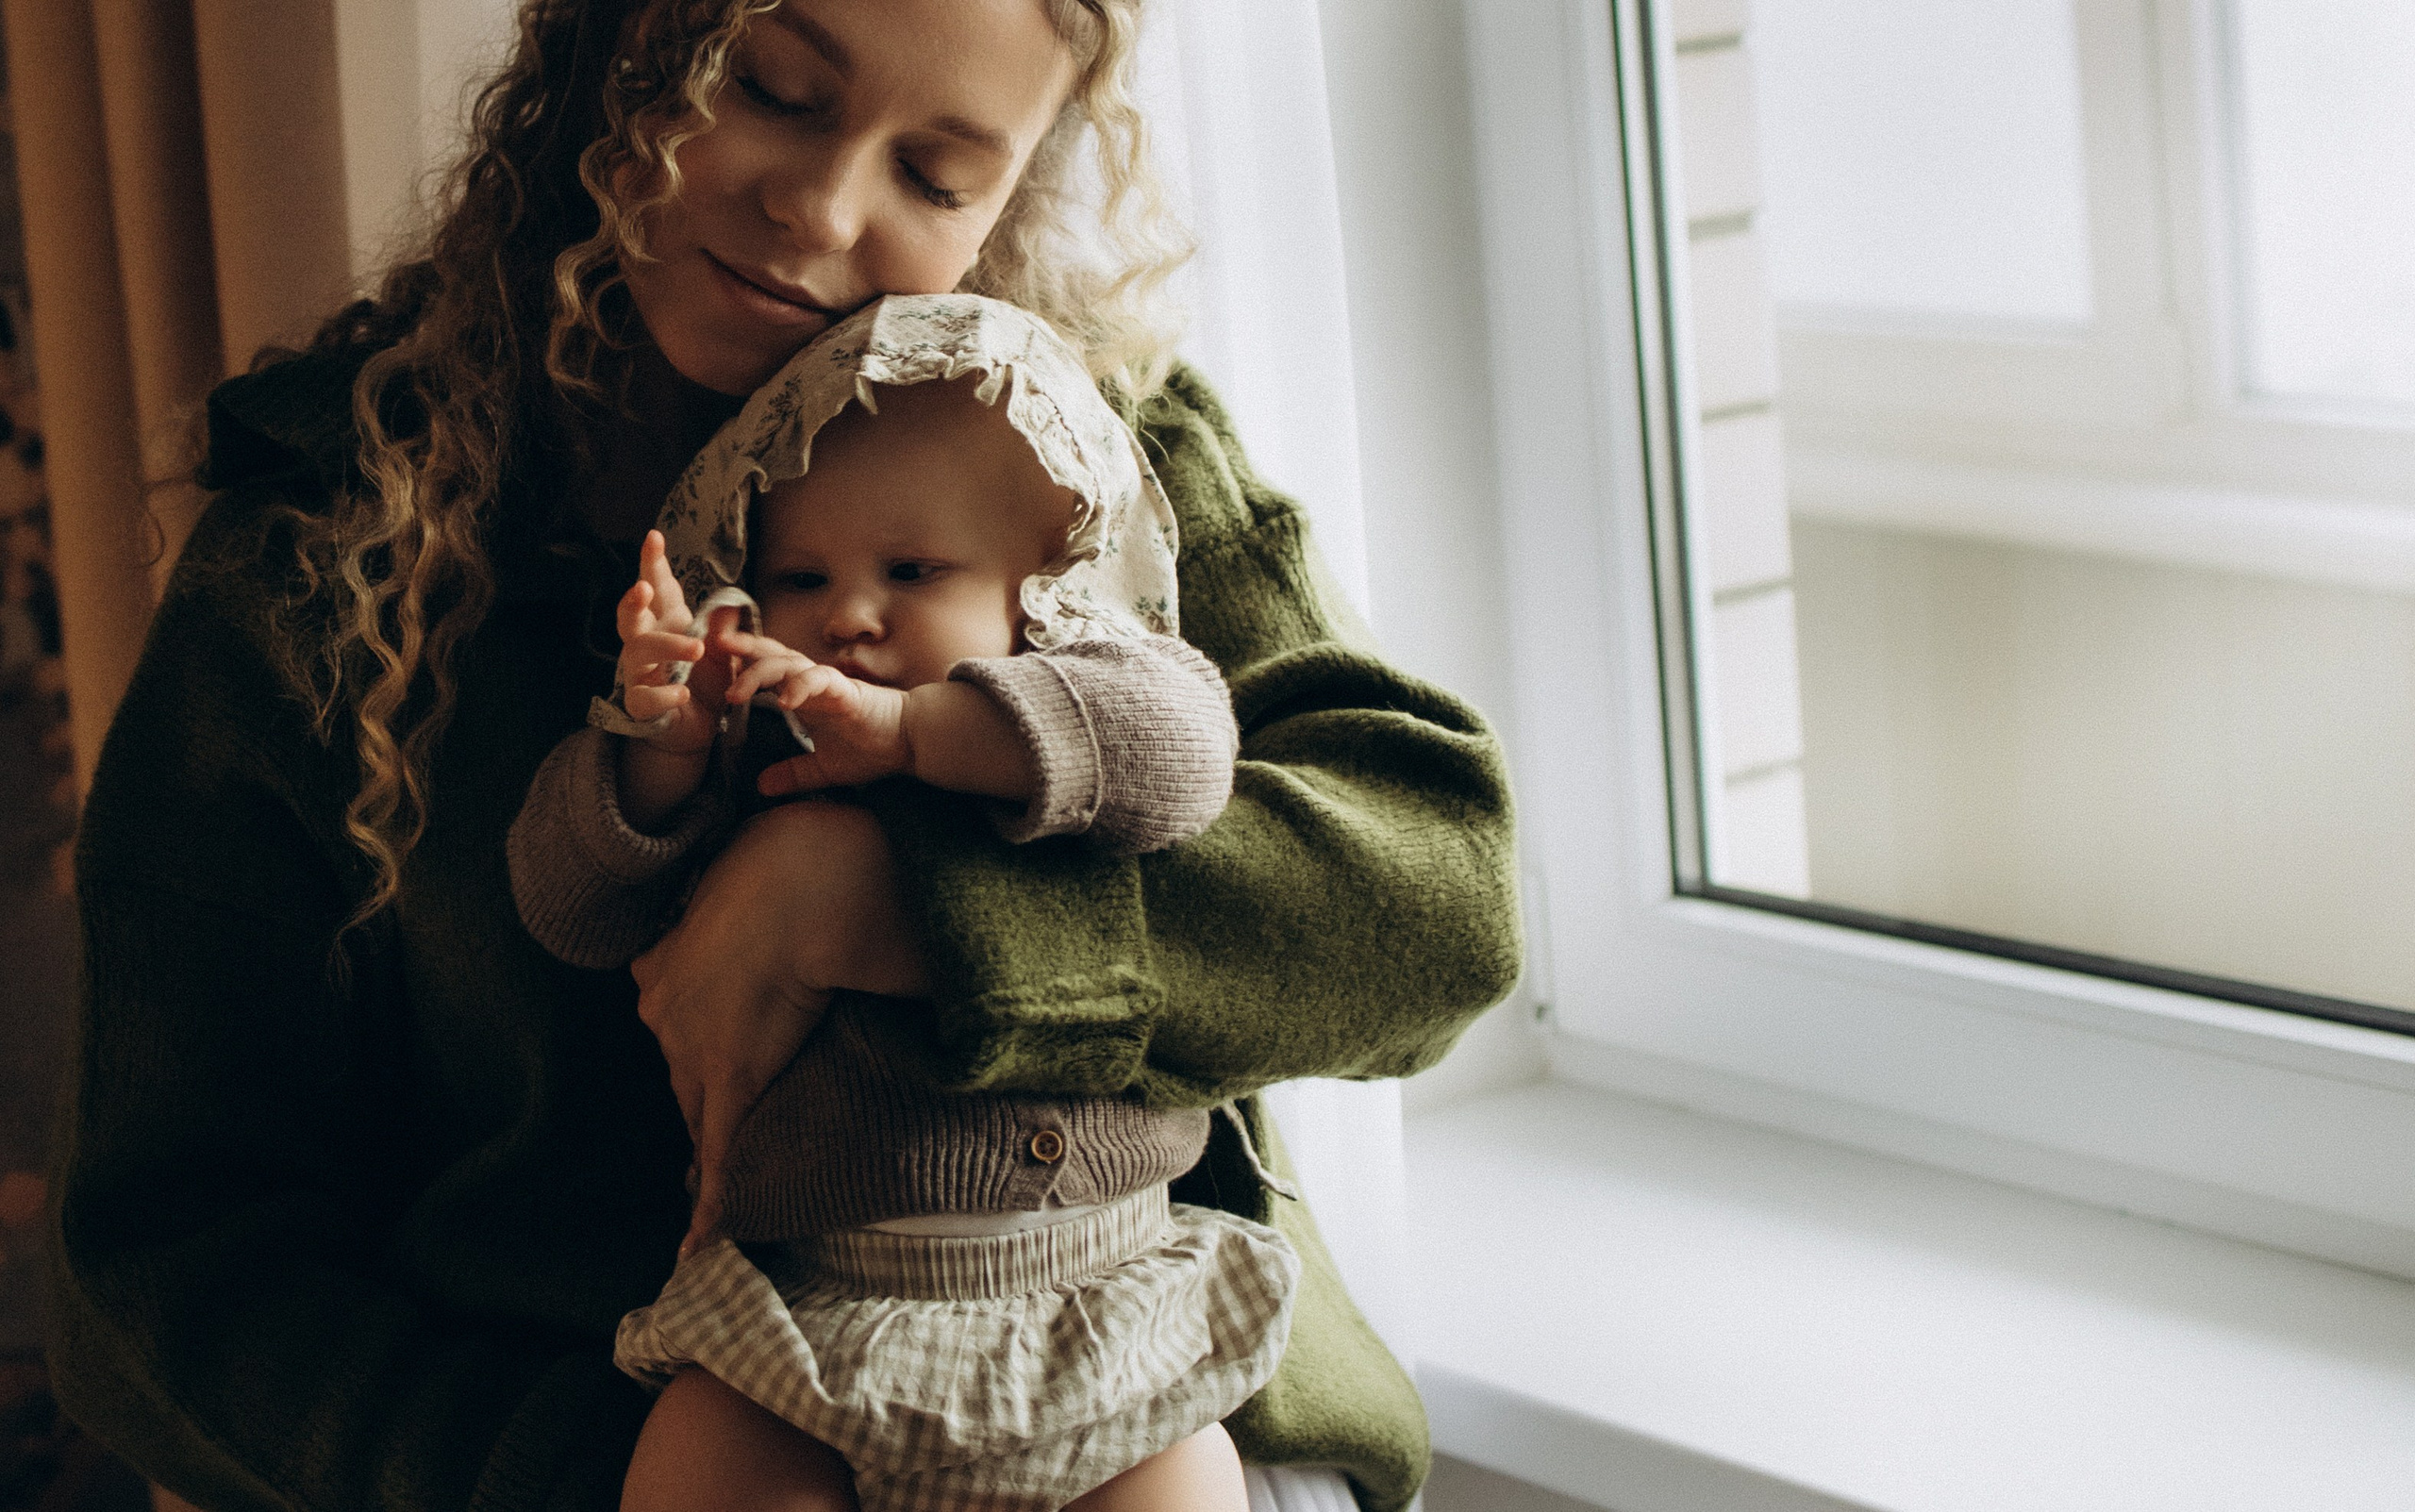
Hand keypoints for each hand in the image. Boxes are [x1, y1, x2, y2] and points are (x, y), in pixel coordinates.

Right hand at [617, 530, 733, 754]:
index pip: (658, 589)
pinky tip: (683, 692)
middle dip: (633, 600)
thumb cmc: (705, 681)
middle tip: (645, 587)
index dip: (652, 563)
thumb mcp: (725, 651)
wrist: (699, 726)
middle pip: (630, 616)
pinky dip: (664, 693)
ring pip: (639, 651)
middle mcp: (645, 644)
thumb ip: (725, 628)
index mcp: (666, 623)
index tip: (653, 537)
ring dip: (667, 646)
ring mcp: (639, 674)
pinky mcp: (641, 704)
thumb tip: (729, 605)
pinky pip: (645, 697)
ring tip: (696, 649)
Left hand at [630, 800, 928, 1253]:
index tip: (704, 1051)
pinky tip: (697, 1247)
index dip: (691, 1039)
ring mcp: (694, 1050)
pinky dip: (707, 1205)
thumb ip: (746, 878)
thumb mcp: (753, 855)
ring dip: (708, 1147)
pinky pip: (717, 1156)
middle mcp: (665, 1011)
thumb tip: (768, 864)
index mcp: (665, 960)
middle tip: (713, 1132)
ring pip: (698, 1112)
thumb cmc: (792, 851)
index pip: (672, 1016)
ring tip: (713, 1190)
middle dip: (698, 1098)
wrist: (809, 879)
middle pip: (682, 1070)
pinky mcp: (734, 1080)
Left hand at [710, 625, 914, 793]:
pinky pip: (819, 680)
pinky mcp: (847, 690)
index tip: (711, 661)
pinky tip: (785, 701)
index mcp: (804, 692)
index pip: (767, 667)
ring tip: (735, 692)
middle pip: (770, 654)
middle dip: (740, 648)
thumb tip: (762, 786)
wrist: (910, 742)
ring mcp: (828, 682)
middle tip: (710, 646)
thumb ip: (793, 773)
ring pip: (787, 664)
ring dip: (759, 673)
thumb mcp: (823, 768)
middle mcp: (812, 681)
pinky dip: (801, 687)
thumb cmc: (873, 748)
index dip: (740, 660)